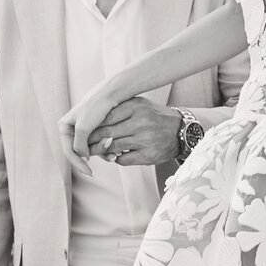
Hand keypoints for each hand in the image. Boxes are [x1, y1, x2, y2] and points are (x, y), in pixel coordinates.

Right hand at [59, 82, 132, 173]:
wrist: (112, 92)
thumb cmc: (96, 106)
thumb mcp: (84, 127)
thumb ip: (79, 144)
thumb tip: (81, 156)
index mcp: (64, 126)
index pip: (68, 151)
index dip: (78, 163)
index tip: (90, 172)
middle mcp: (71, 127)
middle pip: (79, 150)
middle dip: (94, 156)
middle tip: (109, 159)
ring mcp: (83, 127)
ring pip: (90, 147)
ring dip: (102, 152)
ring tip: (114, 154)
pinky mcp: (94, 126)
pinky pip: (97, 141)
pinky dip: (105, 147)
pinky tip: (115, 151)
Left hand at [59, 91, 180, 170]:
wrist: (181, 130)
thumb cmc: (153, 116)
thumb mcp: (138, 105)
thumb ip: (118, 110)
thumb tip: (92, 122)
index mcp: (136, 106)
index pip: (105, 117)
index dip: (92, 126)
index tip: (84, 131)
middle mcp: (141, 122)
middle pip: (106, 133)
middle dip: (92, 141)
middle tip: (85, 144)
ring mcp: (145, 139)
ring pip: (112, 147)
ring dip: (101, 151)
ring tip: (97, 150)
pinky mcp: (149, 155)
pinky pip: (123, 160)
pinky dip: (115, 159)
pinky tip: (115, 155)